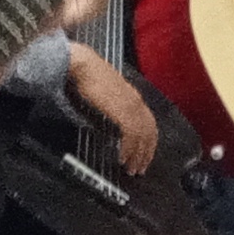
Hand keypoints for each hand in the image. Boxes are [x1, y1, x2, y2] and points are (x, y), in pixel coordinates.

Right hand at [69, 52, 161, 173]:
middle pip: (150, 133)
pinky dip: (129, 149)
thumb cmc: (88, 76)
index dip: (148, 142)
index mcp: (134, 97)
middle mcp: (137, 102)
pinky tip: (122, 158)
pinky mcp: (123, 110)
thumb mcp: (106, 95)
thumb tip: (113, 124)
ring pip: (142, 137)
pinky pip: (131, 135)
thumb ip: (113, 108)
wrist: (83, 65)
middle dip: (146, 153)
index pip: (149, 124)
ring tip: (132, 169)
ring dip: (137, 155)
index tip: (143, 155)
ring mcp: (132, 105)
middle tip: (140, 168)